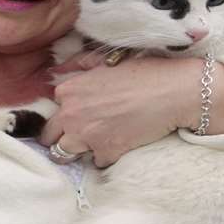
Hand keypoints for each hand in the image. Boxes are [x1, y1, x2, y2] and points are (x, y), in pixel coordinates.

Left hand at [40, 53, 223, 166]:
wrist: (175, 92)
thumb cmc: (145, 72)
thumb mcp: (108, 61)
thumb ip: (80, 65)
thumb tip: (59, 70)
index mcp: (69, 91)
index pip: (52, 109)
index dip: (65, 113)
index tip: (78, 114)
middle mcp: (71, 114)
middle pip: (49, 136)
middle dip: (61, 136)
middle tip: (78, 135)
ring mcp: (86, 136)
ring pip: (63, 154)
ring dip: (76, 151)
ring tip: (93, 143)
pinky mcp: (105, 152)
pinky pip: (96, 162)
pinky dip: (106, 156)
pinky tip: (120, 144)